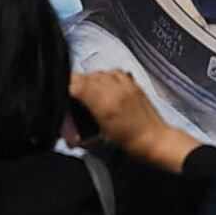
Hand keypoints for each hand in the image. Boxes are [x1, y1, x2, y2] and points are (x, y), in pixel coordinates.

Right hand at [68, 66, 194, 171]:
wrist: (154, 139)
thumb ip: (81, 132)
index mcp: (103, 104)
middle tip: (73, 95)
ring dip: (90, 80)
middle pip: (85, 76)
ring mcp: (124, 84)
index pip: (76, 83)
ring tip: (90, 93)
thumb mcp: (100, 139)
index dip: (65, 85)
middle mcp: (113, 90)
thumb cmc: (131, 142)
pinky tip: (105, 87)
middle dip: (76, 84)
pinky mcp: (132, 82)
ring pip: (98, 73)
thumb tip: (69, 130)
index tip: (61, 91)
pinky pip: (112, 72)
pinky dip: (105, 77)